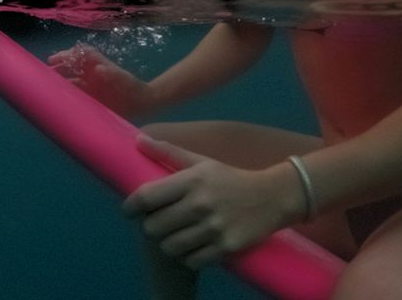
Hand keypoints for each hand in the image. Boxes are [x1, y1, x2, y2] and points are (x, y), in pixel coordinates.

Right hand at [47, 43, 157, 117]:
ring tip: (48, 89)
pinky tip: (60, 103)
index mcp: (97, 66)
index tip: (52, 60)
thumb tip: (99, 68)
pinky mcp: (93, 100)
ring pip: (71, 82)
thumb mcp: (124, 79)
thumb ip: (112, 74)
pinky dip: (68, 98)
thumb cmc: (133, 87)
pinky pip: (77, 97)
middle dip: (58, 69)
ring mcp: (91, 88)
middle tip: (45, 75)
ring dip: (61, 84)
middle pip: (71, 68)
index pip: (78, 56)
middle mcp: (91, 76)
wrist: (142, 103)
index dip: (65, 56)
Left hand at [122, 136, 302, 269]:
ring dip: (168, 243)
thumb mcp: (201, 162)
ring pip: (169, 247)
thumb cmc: (230, 178)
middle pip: (153, 227)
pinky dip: (187, 256)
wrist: (272, 197)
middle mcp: (200, 204)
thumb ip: (168, 153)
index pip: (146, 197)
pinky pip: (191, 260)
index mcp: (191, 180)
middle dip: (151, 226)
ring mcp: (213, 228)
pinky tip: (192, 246)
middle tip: (158, 223)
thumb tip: (138, 140)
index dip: (130, 207)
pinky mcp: (226, 247)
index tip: (129, 210)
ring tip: (174, 235)